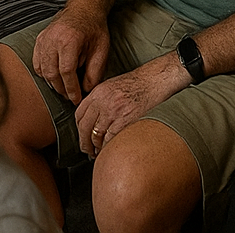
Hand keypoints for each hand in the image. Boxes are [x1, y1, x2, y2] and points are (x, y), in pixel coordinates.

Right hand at [32, 4, 110, 105]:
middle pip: (52, 73)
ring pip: (43, 69)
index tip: (76, 99)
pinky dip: (44, 73)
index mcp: (69, 41)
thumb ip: (94, 72)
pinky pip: (37, 62)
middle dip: (61, 89)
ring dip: (53, 83)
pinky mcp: (40, 39)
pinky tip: (54, 77)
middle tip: (71, 96)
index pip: (66, 72)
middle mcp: (53, 39)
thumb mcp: (101, 50)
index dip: (71, 89)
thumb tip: (86, 90)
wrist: (84, 8)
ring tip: (64, 88)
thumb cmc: (94, 28)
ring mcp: (44, 39)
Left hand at [73, 52, 189, 155]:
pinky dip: (108, 147)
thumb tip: (92, 118)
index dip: (79, 129)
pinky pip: (110, 139)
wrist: (156, 81)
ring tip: (98, 152)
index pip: (79, 114)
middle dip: (84, 142)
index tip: (82, 136)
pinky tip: (110, 150)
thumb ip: (100, 100)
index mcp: (99, 92)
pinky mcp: (125, 120)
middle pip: (84, 127)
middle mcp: (103, 101)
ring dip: (95, 147)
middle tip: (86, 150)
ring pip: (96, 135)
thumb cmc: (138, 84)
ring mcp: (114, 111)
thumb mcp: (113, 86)